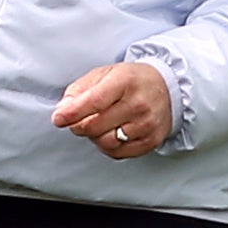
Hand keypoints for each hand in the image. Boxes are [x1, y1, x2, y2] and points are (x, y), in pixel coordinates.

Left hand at [54, 58, 177, 162]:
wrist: (168, 88)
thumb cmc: (132, 80)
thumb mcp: (104, 74)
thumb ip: (79, 90)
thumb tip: (62, 111)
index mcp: (125, 81)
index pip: (94, 102)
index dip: (72, 113)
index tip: (58, 119)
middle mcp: (138, 104)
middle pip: (96, 126)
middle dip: (79, 125)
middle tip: (79, 119)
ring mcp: (146, 125)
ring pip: (105, 142)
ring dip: (94, 137)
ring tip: (99, 124)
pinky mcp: (150, 141)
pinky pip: (117, 153)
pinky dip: (107, 146)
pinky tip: (111, 133)